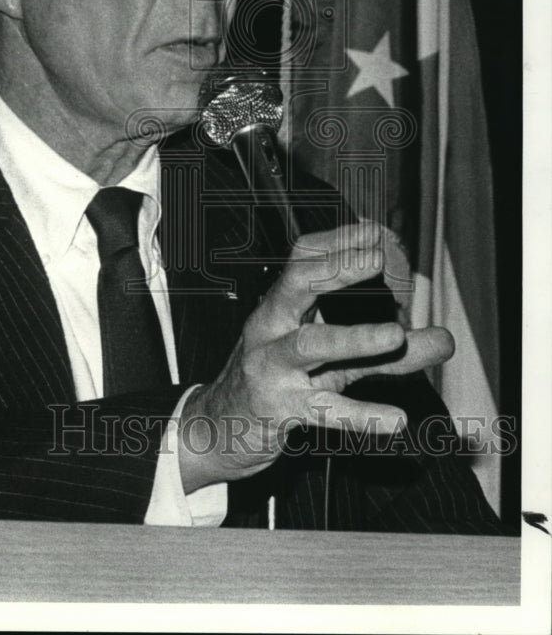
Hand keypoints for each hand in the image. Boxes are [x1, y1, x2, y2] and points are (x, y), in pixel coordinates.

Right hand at [178, 221, 453, 493]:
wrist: (220, 428)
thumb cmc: (277, 382)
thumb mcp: (331, 362)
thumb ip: (387, 351)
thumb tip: (442, 339)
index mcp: (281, 306)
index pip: (303, 258)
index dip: (339, 242)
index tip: (376, 233)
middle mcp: (272, 328)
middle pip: (297, 285)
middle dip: (337, 269)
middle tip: (377, 260)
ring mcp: (272, 367)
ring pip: (309, 345)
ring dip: (353, 338)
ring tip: (394, 335)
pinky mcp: (279, 408)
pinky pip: (322, 409)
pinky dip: (360, 414)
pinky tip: (395, 419)